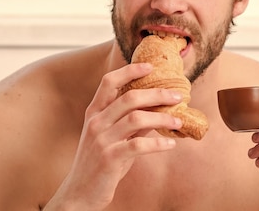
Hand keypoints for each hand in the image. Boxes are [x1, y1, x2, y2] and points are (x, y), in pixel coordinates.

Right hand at [48, 63, 182, 209]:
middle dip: (157, 94)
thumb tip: (157, 109)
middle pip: (129, 97)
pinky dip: (158, 144)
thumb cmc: (99, 163)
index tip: (150, 66)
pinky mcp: (109, 158)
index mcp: (94, 112)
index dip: (129, 71)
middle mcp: (96, 122)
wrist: (80, 193)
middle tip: (177, 96)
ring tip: (178, 121)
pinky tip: (170, 144)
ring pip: (136, 118)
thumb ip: (131, 123)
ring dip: (162, 118)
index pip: (109, 82)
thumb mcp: (112, 138)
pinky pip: (139, 145)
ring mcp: (101, 140)